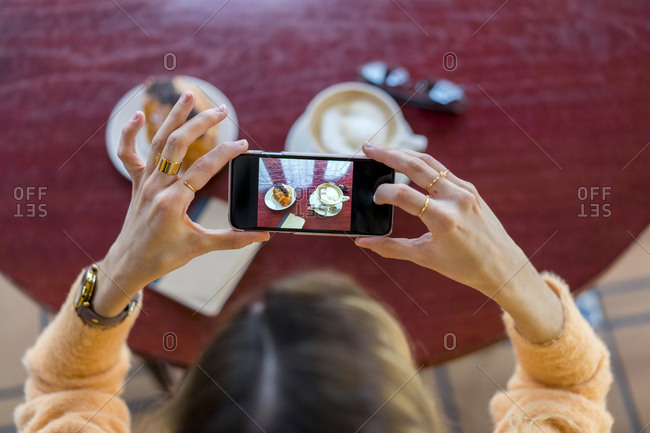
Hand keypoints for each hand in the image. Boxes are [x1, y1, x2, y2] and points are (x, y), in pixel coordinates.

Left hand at [93, 91, 268, 315]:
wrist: (129, 264)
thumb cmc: (164, 257)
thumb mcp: (200, 247)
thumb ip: (233, 240)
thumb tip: (262, 236)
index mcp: (174, 202)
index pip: (204, 169)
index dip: (225, 153)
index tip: (242, 144)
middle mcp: (157, 187)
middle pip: (178, 144)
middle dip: (201, 123)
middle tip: (222, 111)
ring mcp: (145, 183)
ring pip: (157, 142)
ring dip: (173, 116)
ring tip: (189, 96)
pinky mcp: (137, 183)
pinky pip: (128, 154)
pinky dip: (130, 134)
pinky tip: (139, 115)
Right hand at [356, 143, 562, 342]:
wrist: (503, 266)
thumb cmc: (464, 266)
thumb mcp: (425, 257)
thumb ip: (391, 248)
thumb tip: (363, 242)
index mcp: (443, 219)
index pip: (405, 195)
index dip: (384, 193)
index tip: (375, 199)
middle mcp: (455, 199)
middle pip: (416, 166)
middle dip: (389, 155)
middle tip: (368, 148)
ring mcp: (465, 190)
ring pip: (429, 163)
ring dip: (404, 153)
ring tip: (382, 150)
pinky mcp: (469, 189)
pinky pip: (441, 170)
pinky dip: (421, 164)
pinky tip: (406, 162)